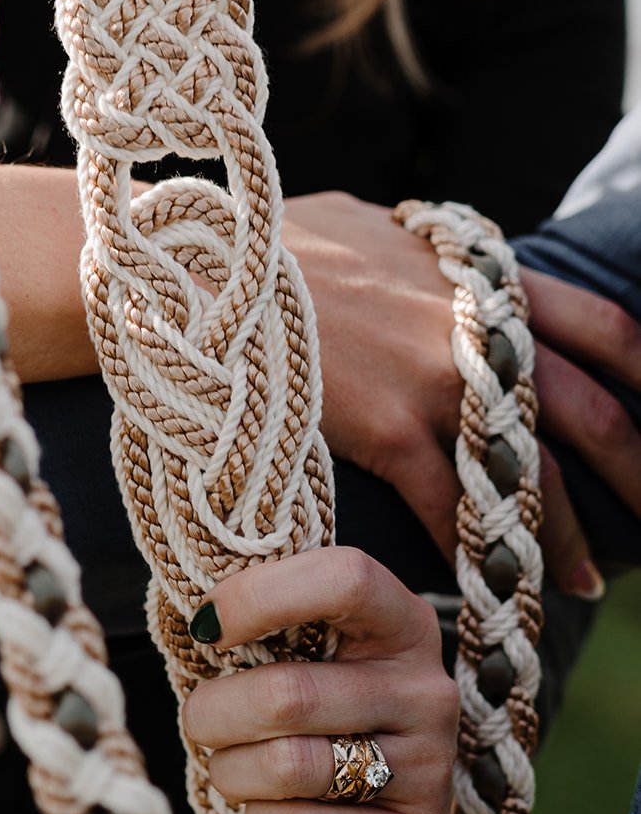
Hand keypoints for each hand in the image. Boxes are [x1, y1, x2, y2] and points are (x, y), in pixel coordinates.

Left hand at [182, 548, 458, 813]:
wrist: (393, 800)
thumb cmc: (327, 701)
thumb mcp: (318, 647)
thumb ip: (273, 622)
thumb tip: (204, 621)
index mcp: (401, 622)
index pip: (344, 581)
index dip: (261, 596)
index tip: (207, 626)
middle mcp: (425, 689)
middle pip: (289, 694)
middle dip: (215, 711)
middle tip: (200, 718)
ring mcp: (431, 764)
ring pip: (289, 766)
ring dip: (232, 770)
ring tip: (232, 765)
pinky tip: (267, 808)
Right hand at [283, 192, 640, 595]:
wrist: (214, 266)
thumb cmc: (280, 241)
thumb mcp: (375, 228)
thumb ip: (426, 260)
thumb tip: (434, 266)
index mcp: (485, 280)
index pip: (601, 326)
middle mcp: (480, 334)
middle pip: (592, 415)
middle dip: (638, 474)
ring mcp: (438, 385)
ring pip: (532, 481)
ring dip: (566, 541)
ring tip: (585, 582)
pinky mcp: (388, 432)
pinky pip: (449, 512)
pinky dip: (473, 555)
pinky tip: (486, 584)